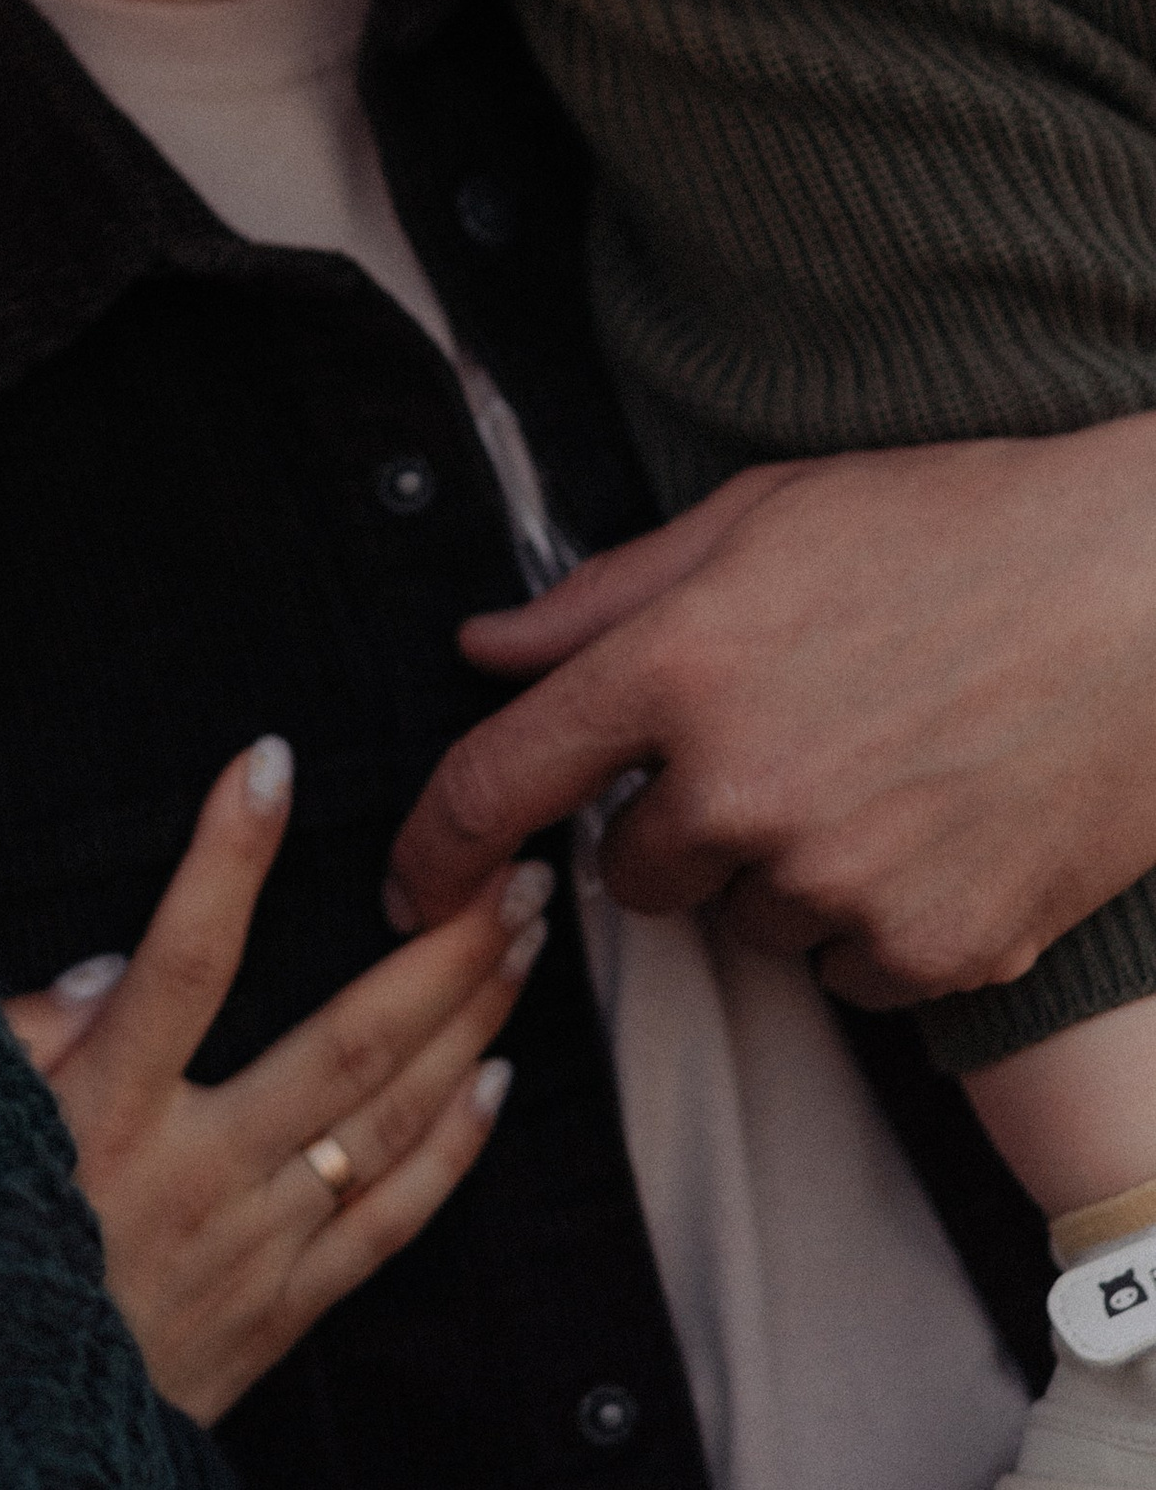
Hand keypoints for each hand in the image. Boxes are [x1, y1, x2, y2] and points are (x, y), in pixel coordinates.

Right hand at [2, 736, 541, 1425]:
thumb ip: (27, 1036)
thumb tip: (108, 966)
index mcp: (101, 1112)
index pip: (180, 960)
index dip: (225, 857)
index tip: (270, 762)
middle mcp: (192, 1173)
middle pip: (341, 1041)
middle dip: (438, 947)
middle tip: (506, 864)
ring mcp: (251, 1246)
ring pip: (387, 1119)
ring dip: (470, 1021)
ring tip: (524, 938)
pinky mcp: (282, 1309)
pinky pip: (389, 1223)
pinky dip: (452, 1150)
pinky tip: (497, 1079)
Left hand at [383, 415, 1155, 1004]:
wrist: (1141, 598)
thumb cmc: (950, 528)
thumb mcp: (756, 518)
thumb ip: (601, 596)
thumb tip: (482, 645)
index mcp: (676, 666)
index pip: (497, 783)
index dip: (432, 850)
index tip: (406, 891)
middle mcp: (740, 789)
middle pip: (632, 874)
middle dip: (675, 822)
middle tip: (774, 741)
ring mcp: (839, 880)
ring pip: (746, 922)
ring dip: (779, 869)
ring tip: (877, 765)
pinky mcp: (933, 951)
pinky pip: (848, 971)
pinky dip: (872, 919)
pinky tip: (935, 825)